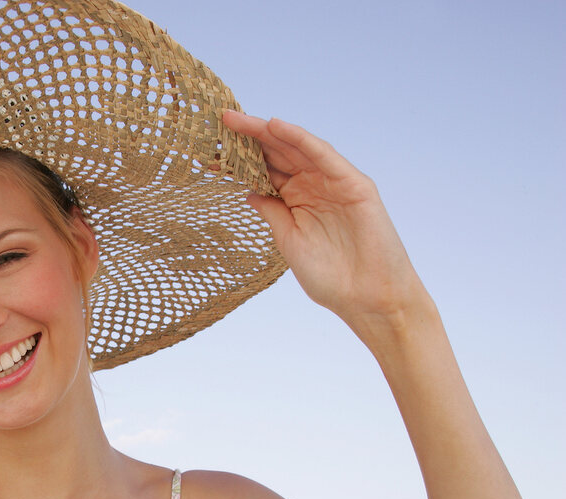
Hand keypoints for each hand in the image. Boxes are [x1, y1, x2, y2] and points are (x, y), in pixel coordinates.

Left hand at [222, 110, 430, 331]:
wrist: (367, 298)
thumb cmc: (331, 276)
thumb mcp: (289, 241)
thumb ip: (273, 213)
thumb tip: (250, 193)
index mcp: (297, 200)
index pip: (265, 172)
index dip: (239, 162)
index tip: (210, 156)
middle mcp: (315, 186)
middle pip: (278, 155)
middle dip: (249, 138)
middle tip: (221, 122)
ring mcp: (334, 183)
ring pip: (297, 149)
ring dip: (269, 132)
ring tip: (240, 121)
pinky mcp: (354, 184)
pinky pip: (323, 155)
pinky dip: (300, 139)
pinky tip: (276, 127)